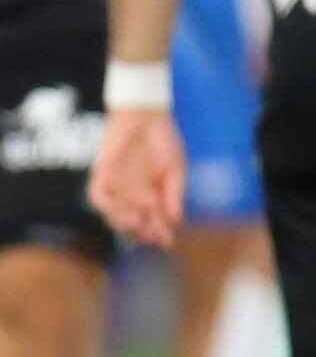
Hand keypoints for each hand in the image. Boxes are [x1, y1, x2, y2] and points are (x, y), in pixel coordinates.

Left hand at [88, 107, 184, 250]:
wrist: (145, 115)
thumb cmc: (164, 140)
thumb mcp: (176, 170)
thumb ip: (174, 194)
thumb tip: (176, 220)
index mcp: (152, 195)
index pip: (153, 221)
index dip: (160, 233)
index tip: (168, 241)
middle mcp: (132, 194)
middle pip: (133, 223)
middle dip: (142, 232)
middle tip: (152, 235)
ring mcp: (116, 186)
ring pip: (113, 214)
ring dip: (123, 222)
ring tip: (137, 222)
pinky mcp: (102, 175)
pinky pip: (98, 196)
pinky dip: (108, 206)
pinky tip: (122, 208)